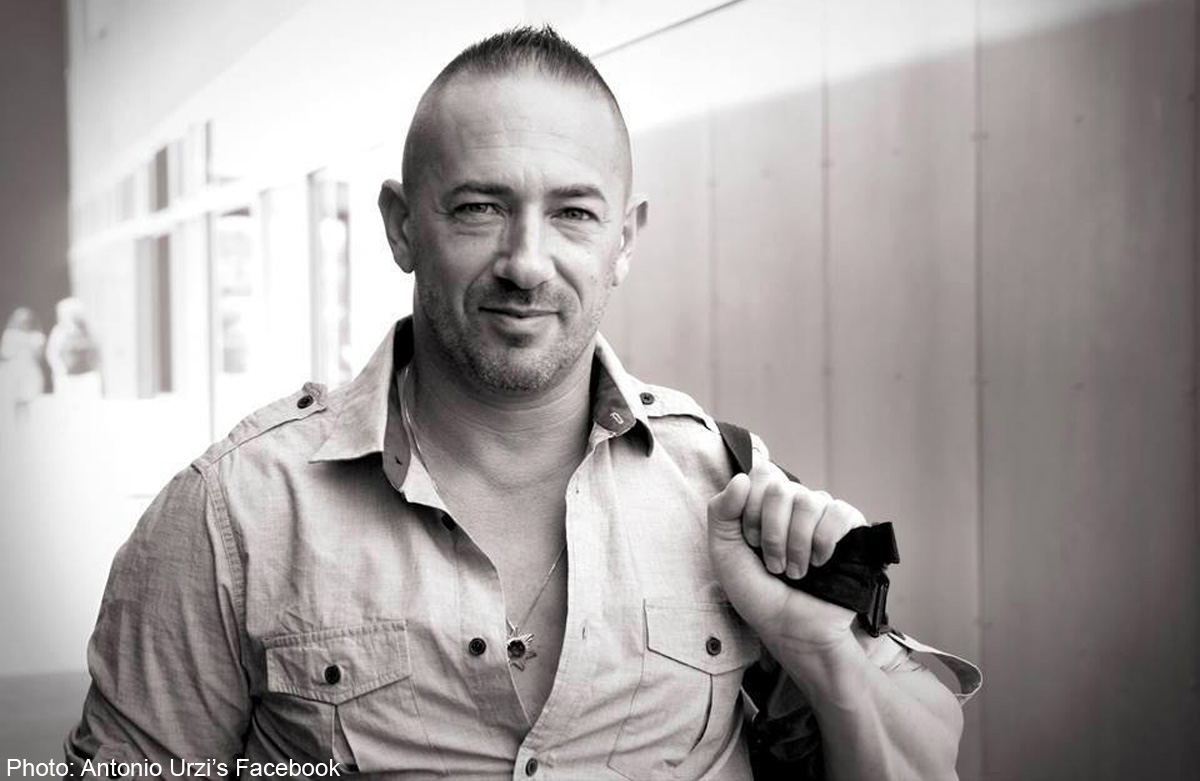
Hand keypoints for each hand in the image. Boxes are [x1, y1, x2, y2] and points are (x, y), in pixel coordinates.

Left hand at [707, 463, 866, 654]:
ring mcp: (823, 515)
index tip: (750, 541)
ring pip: (809, 501)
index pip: (760, 475)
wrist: (792, 629)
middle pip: (781, 488)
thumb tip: (742, 478)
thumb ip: (721, 511)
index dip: (751, 509)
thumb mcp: (724, 553)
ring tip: (795, 572)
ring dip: (796, 544)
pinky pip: (839, 512)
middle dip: (772, 533)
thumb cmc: (758, 593)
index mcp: (765, 505)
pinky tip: (819, 563)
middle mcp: (795, 504)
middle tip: (773, 564)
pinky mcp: (850, 528)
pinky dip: (823, 542)